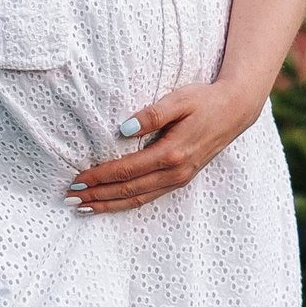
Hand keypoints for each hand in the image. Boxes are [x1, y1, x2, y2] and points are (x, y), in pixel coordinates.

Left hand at [66, 82, 264, 213]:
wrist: (235, 111)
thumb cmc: (205, 101)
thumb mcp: (179, 99)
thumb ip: (151, 115)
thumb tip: (122, 130)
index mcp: (172, 153)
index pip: (127, 171)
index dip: (99, 177)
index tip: (77, 179)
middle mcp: (175, 173)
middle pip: (128, 191)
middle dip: (97, 196)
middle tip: (70, 199)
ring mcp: (179, 179)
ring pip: (138, 200)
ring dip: (109, 205)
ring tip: (84, 207)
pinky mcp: (181, 179)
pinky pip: (149, 198)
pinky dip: (127, 203)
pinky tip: (111, 203)